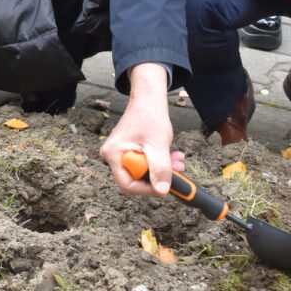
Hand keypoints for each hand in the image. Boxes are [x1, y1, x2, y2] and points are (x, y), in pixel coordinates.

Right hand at [100, 63, 183, 195]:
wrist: (149, 99)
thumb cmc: (150, 116)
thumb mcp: (158, 145)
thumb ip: (160, 169)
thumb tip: (162, 191)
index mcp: (113, 154)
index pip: (127, 184)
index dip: (147, 189)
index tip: (165, 185)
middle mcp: (113, 155)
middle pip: (136, 178)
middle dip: (159, 176)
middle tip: (177, 170)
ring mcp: (121, 153)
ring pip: (143, 171)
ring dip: (162, 168)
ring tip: (177, 160)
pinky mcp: (129, 150)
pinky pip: (144, 163)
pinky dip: (158, 161)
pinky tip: (170, 154)